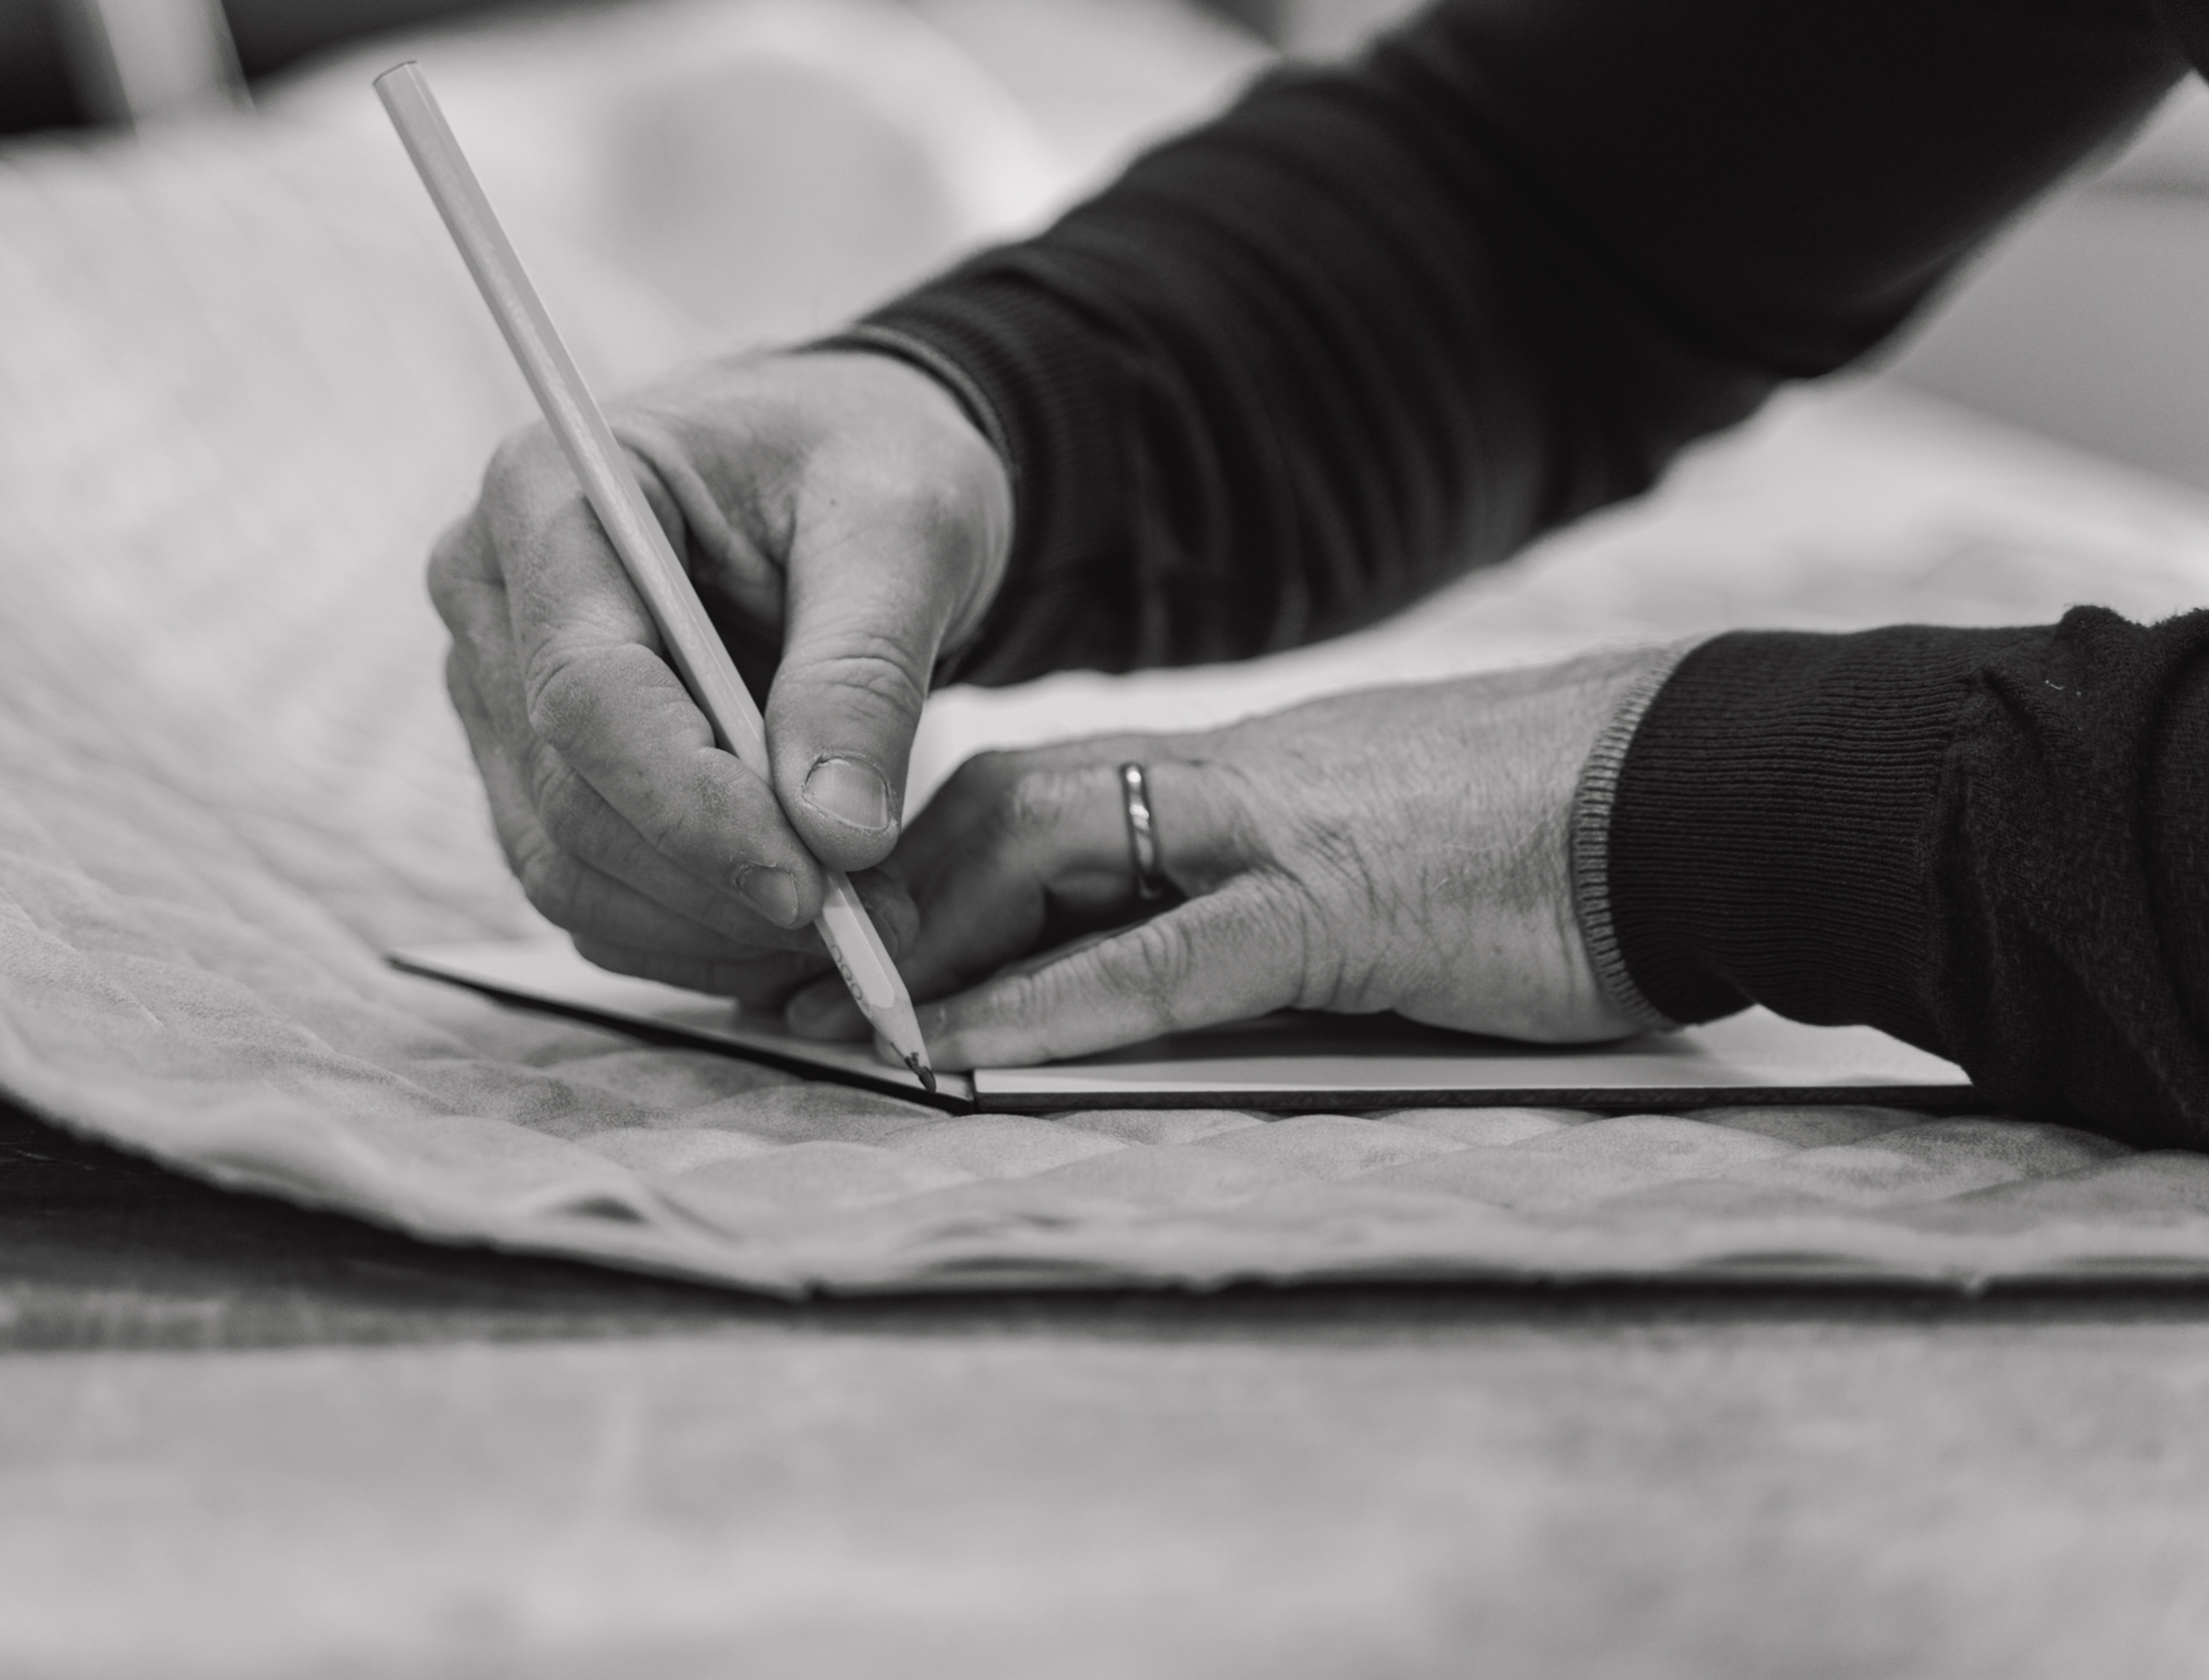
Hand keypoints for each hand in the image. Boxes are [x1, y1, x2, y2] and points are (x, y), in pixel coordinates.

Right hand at [430, 350, 1011, 1004]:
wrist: (846, 474)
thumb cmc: (868, 463)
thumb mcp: (904, 527)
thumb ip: (864, 669)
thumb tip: (837, 834)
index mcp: (551, 492)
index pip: (586, 691)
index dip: (693, 808)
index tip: (812, 884)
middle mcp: (490, 596)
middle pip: (570, 797)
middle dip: (720, 882)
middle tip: (872, 925)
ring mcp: (498, 693)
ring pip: (569, 868)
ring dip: (713, 929)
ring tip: (862, 925)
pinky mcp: (533, 770)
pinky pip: (593, 895)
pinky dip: (698, 936)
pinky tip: (803, 927)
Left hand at [787, 649, 1668, 1065]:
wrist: (1696, 792)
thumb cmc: (1546, 850)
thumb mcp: (1374, 877)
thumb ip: (1267, 913)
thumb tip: (1168, 983)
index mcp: (1236, 782)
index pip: (1038, 798)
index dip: (923, 864)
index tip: (840, 938)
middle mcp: (1232, 787)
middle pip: (1006, 810)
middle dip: (888, 899)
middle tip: (793, 987)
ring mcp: (1279, 833)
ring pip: (1052, 852)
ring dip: (937, 943)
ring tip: (847, 1022)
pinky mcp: (1341, 903)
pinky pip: (1164, 954)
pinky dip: (1054, 1002)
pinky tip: (969, 1053)